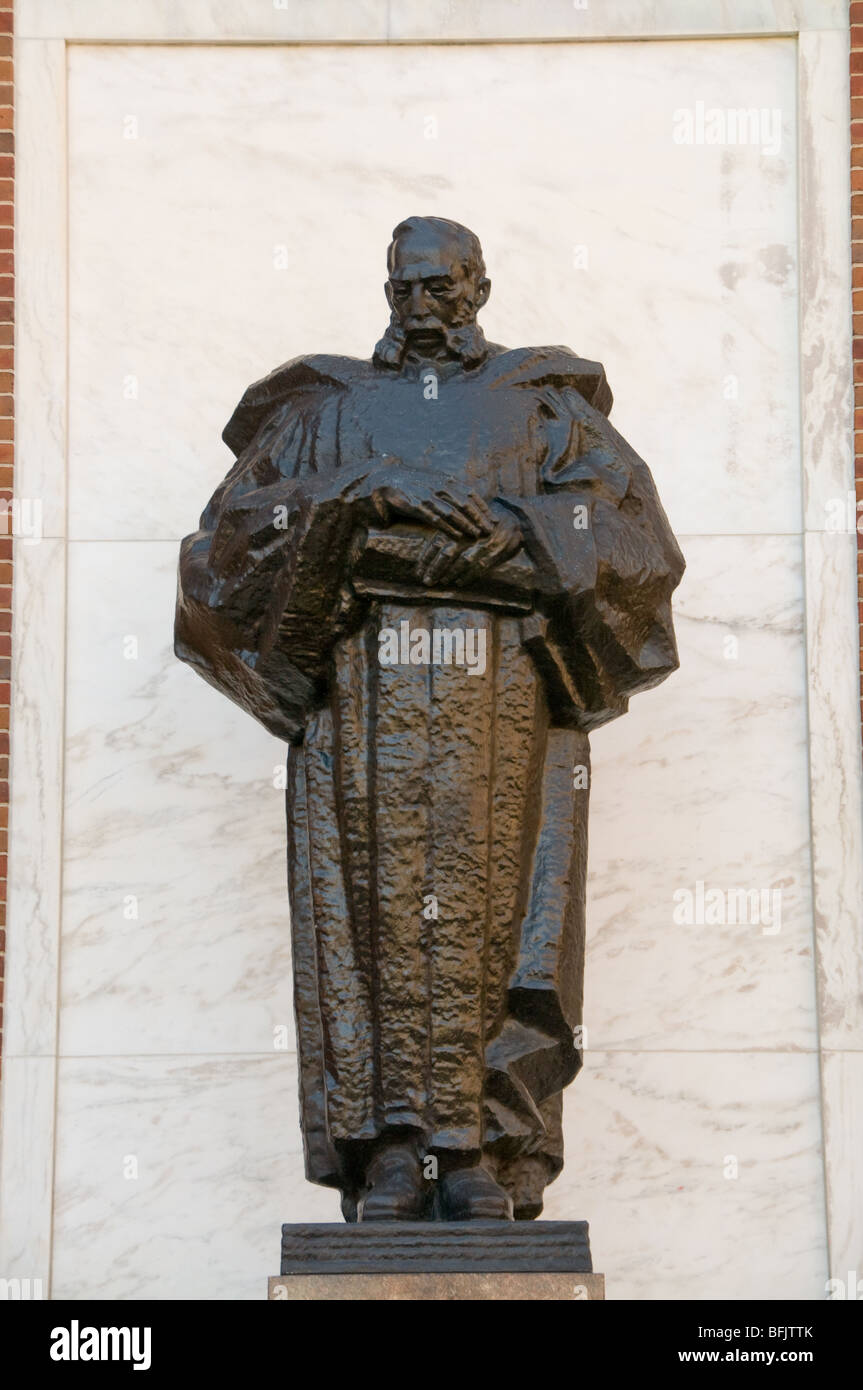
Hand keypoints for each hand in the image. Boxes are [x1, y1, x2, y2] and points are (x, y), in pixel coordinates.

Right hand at [370, 470, 496, 540]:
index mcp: (445, 479)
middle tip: (490, 530)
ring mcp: (428, 495)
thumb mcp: (434, 483)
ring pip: (453, 512)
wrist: (385, 481)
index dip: (483, 507)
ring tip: (477, 535)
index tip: (494, 519)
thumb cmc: (412, 484)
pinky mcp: (416, 505)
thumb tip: (467, 504)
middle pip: (465, 503)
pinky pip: (436, 519)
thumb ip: (449, 492)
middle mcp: (439, 486)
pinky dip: (448, 528)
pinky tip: (458, 537)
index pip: (470, 493)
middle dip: (479, 517)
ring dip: (467, 524)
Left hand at [417, 505, 521, 585]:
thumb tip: (430, 549)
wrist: (515, 518)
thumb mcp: (466, 521)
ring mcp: (483, 543)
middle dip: (435, 569)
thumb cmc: (484, 521)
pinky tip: (459, 582)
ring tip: (442, 582)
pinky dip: (468, 576)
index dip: (426, 558)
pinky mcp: (496, 551)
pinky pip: (480, 567)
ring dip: (451, 574)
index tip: (418, 571)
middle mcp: (469, 533)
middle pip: (447, 553)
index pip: (437, 541)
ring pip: (462, 562)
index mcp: (458, 524)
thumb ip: (450, 531)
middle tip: (426, 581)